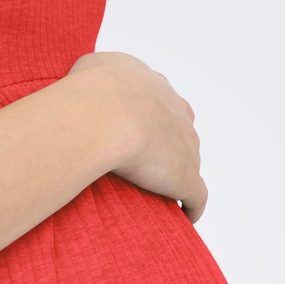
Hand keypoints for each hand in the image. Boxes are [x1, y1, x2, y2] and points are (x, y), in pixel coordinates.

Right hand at [66, 51, 207, 222]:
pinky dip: (192, 207)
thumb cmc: (91, 92)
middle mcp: (177, 114)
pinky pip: (197, 197)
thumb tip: (88, 81)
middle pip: (181, 133)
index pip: (163, 105)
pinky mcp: (186, 178)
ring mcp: (186, 147)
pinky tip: (184, 216)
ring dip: (176, 177)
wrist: (105, 115)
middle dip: (168, 148)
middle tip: (144, 166)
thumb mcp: (91, 67)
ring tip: (159, 194)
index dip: (152, 122)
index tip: (137, 137)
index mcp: (157, 88)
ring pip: (189, 163)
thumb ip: (97, 73)